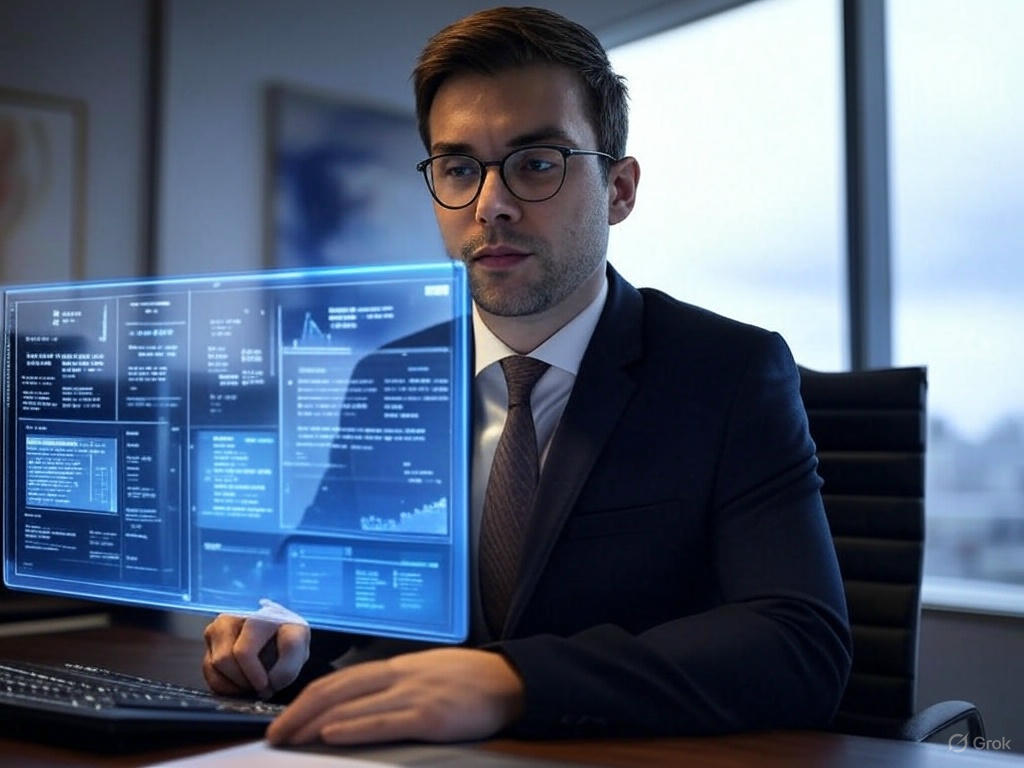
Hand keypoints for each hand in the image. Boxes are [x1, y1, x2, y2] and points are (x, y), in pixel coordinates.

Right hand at [202, 599, 310, 697]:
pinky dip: (223, 685)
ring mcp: (217, 626)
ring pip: (212, 666)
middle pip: (224, 660)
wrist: (277, 628)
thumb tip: (267, 685)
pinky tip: (240, 683)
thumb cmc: (288, 636)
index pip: (244, 652)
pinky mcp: (209, 640)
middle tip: (261, 687)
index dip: (254, 676)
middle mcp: (234, 616)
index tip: (268, 687)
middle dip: (243, 682)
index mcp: (259, 615)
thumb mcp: (300, 647)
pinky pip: (208, 671)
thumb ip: (288, 666)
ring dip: (233, 684)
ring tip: (252, 683)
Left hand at [265, 647, 524, 745]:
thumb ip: (393, 688)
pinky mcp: (431, 715)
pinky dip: (354, 726)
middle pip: (336, 690)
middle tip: (273, 736)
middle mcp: (398, 676)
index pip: (338, 681)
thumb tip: (355, 707)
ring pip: (352, 705)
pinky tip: (331, 734)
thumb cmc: (468, 682)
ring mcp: (414, 694)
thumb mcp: (425, 676)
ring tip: (289, 739)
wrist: (511, 681)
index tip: (282, 721)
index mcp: (396, 668)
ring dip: (313, 723)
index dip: (305, 699)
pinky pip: (384, 720)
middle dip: (298, 713)